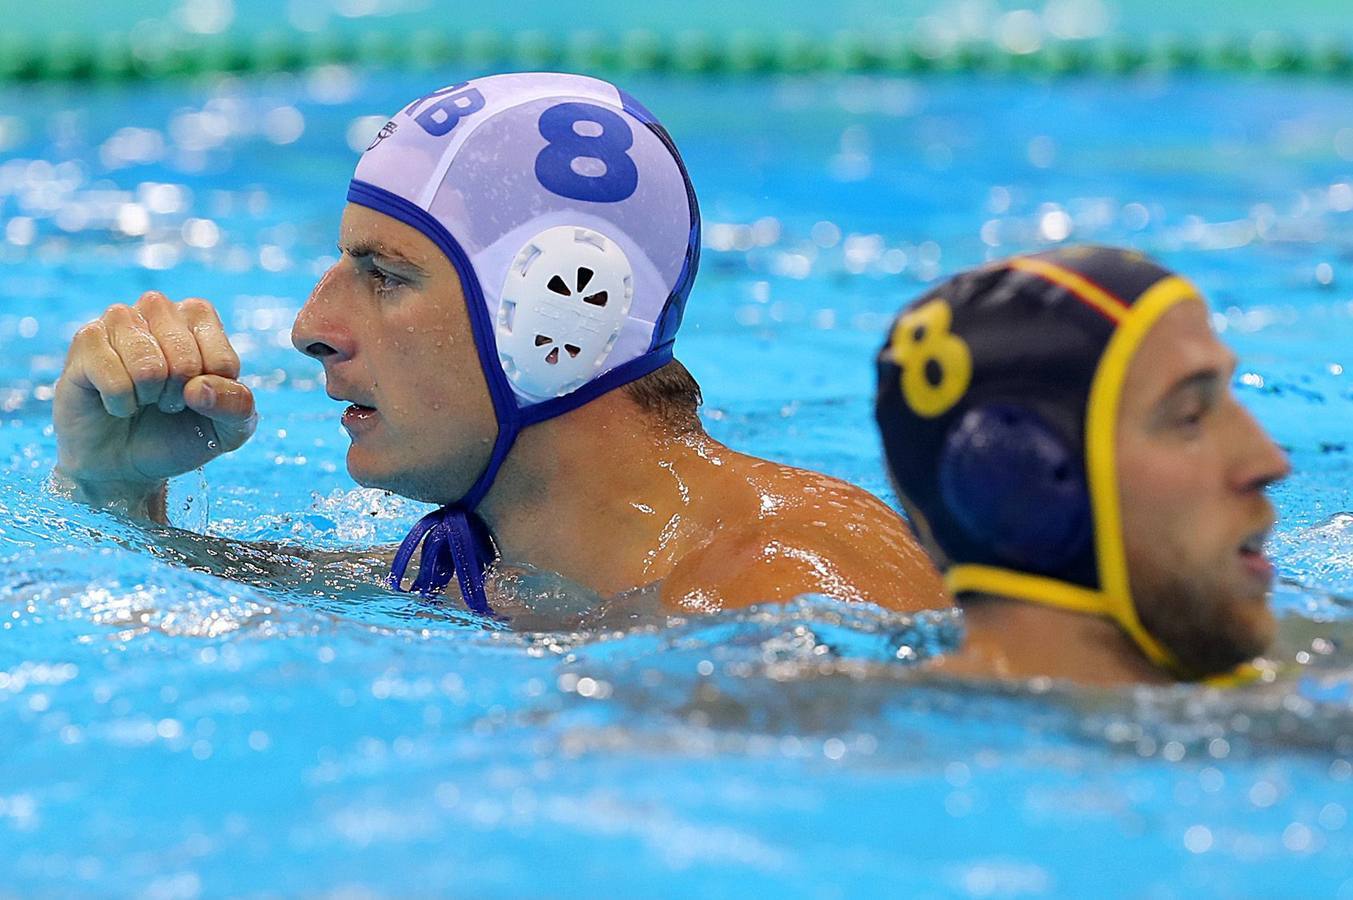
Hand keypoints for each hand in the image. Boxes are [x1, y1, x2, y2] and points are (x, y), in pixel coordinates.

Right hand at [53, 292, 257, 503]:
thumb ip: (238, 406)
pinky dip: (120, 404)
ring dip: (148, 397)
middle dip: (179, 396)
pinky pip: (114, 379)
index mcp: (199, 317)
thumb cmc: (179, 433)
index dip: (212, 396)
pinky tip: (114, 400)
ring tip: (141, 397)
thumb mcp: (229, 429)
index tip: (198, 397)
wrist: (126, 462)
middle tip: (166, 400)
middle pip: (186, 360)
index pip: (223, 361)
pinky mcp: (85, 341)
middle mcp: (158, 308)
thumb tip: (199, 388)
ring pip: (148, 368)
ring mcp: (118, 320)